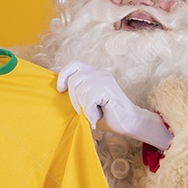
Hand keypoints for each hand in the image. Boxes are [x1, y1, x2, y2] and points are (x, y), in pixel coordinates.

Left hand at [56, 60, 172, 149]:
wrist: (129, 123)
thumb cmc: (107, 115)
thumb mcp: (87, 101)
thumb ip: (77, 93)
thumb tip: (58, 89)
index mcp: (95, 73)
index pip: (74, 64)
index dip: (63, 75)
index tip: (60, 90)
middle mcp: (100, 72)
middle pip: (73, 80)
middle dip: (74, 99)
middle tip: (85, 111)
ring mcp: (104, 78)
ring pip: (80, 91)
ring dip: (83, 108)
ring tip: (94, 113)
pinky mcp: (107, 87)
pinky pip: (88, 100)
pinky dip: (90, 112)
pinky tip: (97, 117)